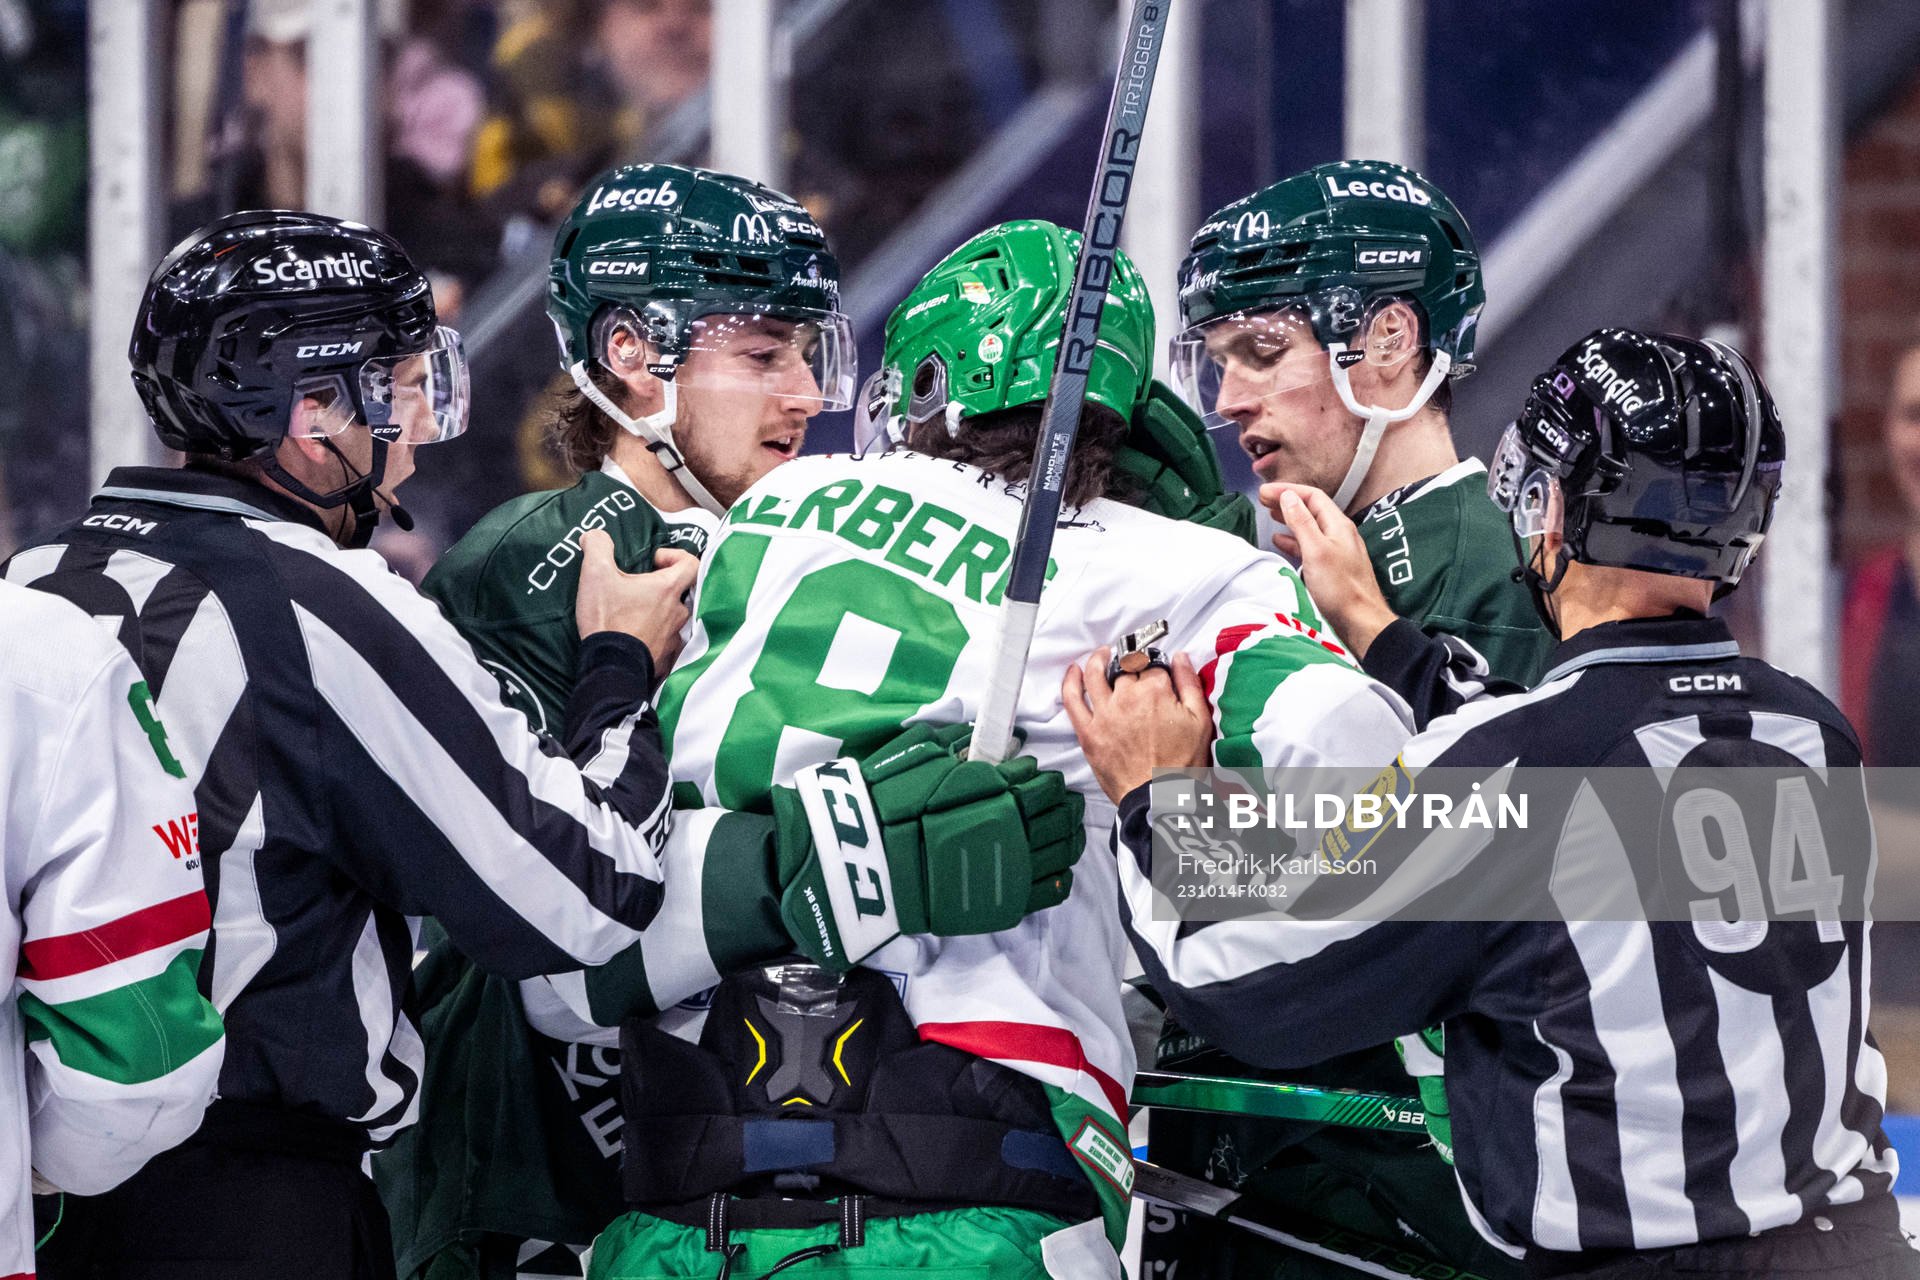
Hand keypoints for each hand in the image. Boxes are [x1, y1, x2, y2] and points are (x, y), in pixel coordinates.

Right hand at [574, 530, 697, 671]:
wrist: (610, 666)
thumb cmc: (608, 618)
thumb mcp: (596, 574)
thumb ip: (598, 547)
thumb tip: (595, 536)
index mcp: (667, 589)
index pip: (691, 563)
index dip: (675, 556)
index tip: (654, 561)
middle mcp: (677, 612)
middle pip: (680, 592)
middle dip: (661, 587)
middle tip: (638, 588)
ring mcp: (674, 637)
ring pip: (673, 618)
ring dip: (657, 613)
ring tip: (633, 613)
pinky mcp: (666, 658)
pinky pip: (665, 643)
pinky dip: (654, 637)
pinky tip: (635, 637)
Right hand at [771, 723, 1085, 968]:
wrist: (864, 858)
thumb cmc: (888, 801)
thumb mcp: (923, 754)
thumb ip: (966, 745)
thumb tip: (999, 741)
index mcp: (998, 791)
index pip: (1044, 785)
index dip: (1050, 782)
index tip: (1046, 781)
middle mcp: (1014, 828)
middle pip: (1059, 817)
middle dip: (1065, 807)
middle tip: (1066, 804)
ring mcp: (1011, 868)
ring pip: (1061, 852)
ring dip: (1069, 839)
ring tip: (1068, 833)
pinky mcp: (1003, 903)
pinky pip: (1049, 891)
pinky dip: (1060, 878)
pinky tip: (1058, 869)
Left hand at [1062, 647, 1212, 803]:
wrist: (1160, 798)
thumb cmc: (1183, 764)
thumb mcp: (1201, 720)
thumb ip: (1190, 683)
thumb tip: (1180, 657)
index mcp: (1156, 691)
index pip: (1153, 665)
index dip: (1157, 668)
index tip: (1159, 674)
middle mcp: (1127, 697)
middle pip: (1126, 668)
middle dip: (1132, 664)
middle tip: (1137, 669)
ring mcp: (1105, 714)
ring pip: (1096, 674)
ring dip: (1100, 659)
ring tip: (1104, 654)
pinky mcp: (1089, 732)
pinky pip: (1073, 699)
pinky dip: (1071, 681)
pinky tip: (1074, 670)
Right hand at [1259, 482, 1397, 658]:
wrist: (1360, 622)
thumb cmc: (1341, 588)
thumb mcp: (1316, 550)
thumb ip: (1302, 522)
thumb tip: (1288, 497)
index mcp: (1338, 525)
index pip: (1313, 496)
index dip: (1288, 490)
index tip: (1264, 492)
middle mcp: (1339, 534)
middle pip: (1311, 509)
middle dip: (1286, 501)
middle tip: (1263, 499)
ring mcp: (1336, 551)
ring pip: (1309, 527)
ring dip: (1289, 519)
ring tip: (1269, 514)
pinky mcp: (1331, 568)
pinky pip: (1309, 546)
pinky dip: (1293, 540)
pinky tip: (1280, 542)